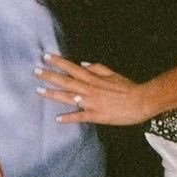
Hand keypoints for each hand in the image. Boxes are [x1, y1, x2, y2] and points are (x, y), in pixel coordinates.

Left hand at [35, 53, 149, 126]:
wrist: (140, 102)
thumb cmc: (128, 87)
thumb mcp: (113, 73)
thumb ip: (97, 68)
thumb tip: (82, 64)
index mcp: (93, 78)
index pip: (72, 67)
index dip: (58, 62)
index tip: (45, 57)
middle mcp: (89, 89)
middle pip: (66, 81)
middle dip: (49, 76)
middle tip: (35, 72)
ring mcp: (91, 103)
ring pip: (68, 98)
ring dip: (53, 94)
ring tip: (39, 91)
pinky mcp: (96, 116)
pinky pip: (79, 117)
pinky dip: (69, 118)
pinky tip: (58, 119)